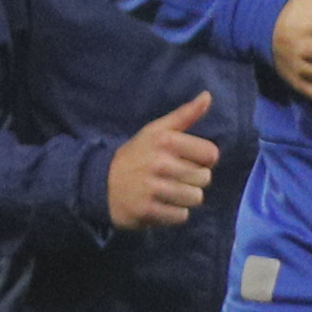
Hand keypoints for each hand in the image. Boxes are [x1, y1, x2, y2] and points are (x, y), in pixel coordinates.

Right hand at [102, 94, 219, 230]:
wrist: (100, 182)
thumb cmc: (136, 155)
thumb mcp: (156, 130)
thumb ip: (185, 115)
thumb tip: (208, 95)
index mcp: (165, 140)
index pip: (211, 154)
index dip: (203, 160)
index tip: (188, 160)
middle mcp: (159, 163)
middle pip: (205, 179)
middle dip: (193, 180)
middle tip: (174, 178)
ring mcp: (152, 188)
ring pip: (195, 198)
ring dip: (185, 198)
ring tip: (168, 192)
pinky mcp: (146, 210)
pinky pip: (181, 216)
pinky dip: (174, 213)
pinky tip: (161, 204)